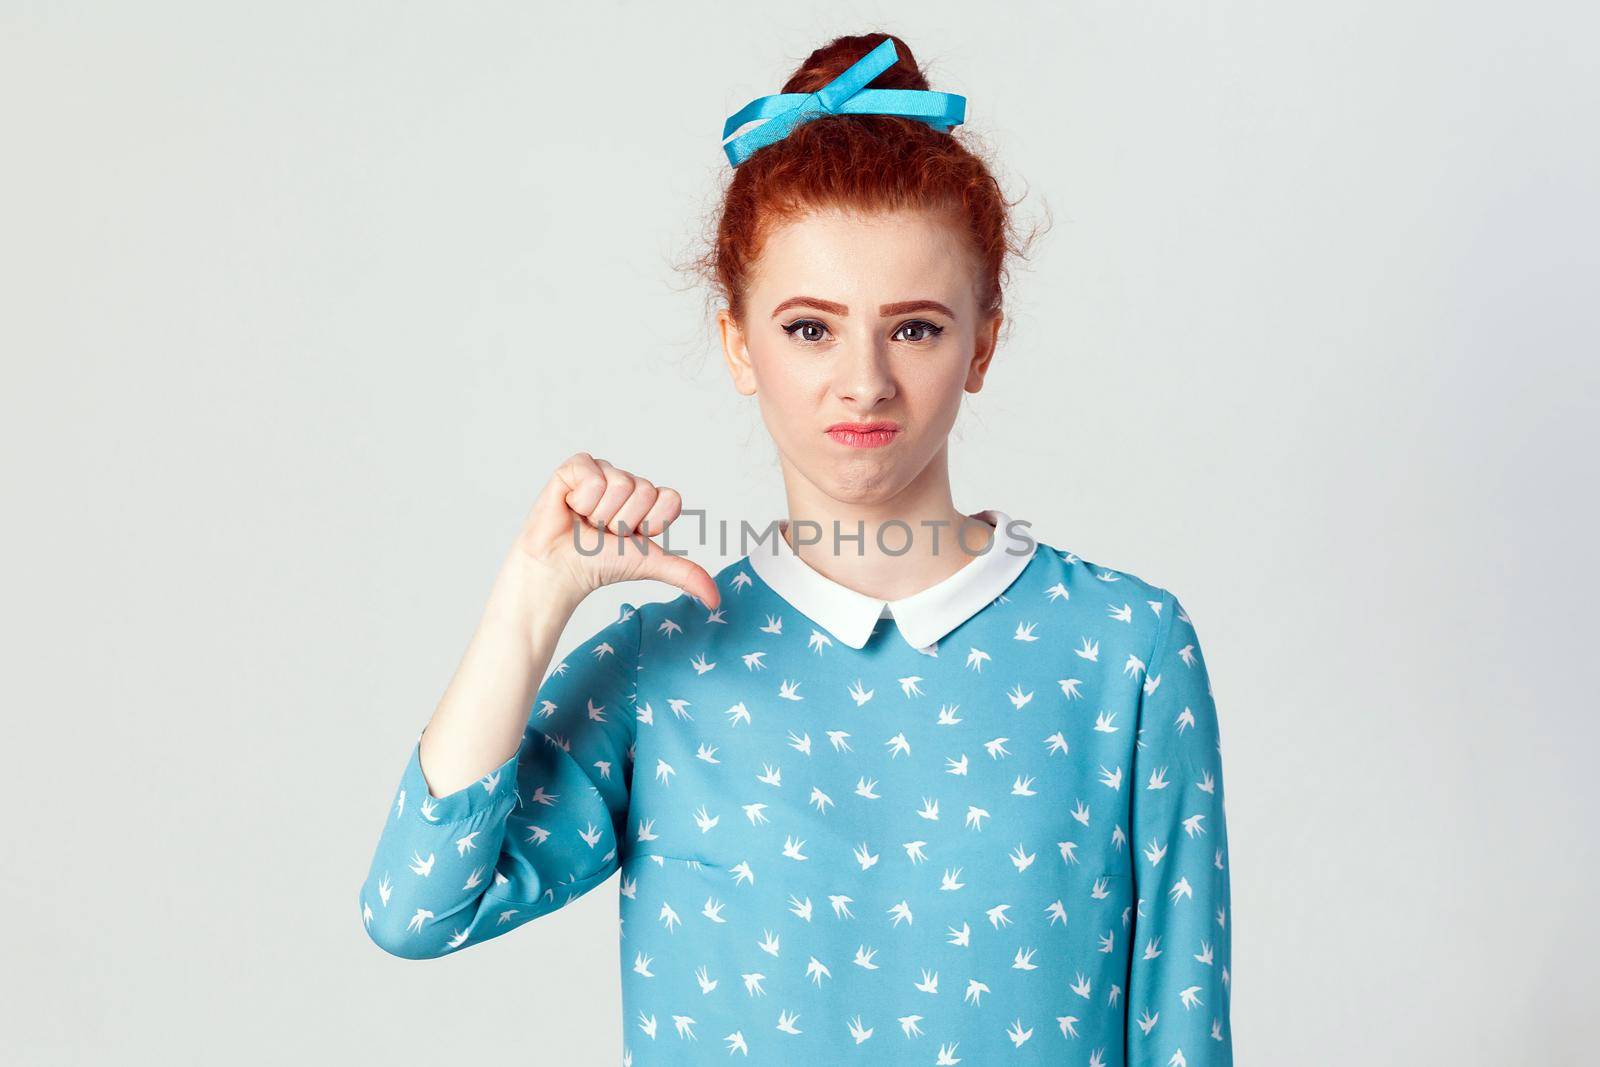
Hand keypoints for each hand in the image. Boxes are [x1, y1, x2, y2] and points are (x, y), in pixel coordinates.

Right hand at [505, 452, 721, 610]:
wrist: (560, 569)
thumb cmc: (600, 565)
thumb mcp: (649, 565)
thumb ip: (684, 574)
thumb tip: (715, 601)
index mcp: (648, 500)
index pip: (670, 499)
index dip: (650, 523)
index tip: (630, 538)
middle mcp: (626, 483)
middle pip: (644, 490)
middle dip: (622, 521)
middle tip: (602, 532)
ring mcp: (602, 472)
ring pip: (620, 483)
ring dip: (600, 514)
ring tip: (585, 522)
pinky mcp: (575, 468)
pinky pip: (593, 475)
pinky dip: (581, 500)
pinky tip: (570, 508)